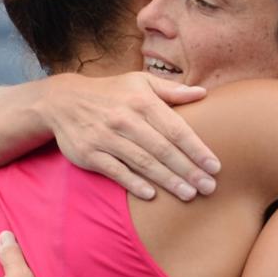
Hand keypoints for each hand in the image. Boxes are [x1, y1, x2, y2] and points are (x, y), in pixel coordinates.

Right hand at [38, 71, 217, 200]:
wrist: (62, 101)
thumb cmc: (110, 93)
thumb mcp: (139, 82)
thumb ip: (171, 90)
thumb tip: (203, 93)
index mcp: (142, 101)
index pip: (176, 129)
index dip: (197, 149)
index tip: (215, 166)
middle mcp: (125, 119)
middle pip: (163, 149)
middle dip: (188, 170)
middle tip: (209, 187)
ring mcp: (106, 137)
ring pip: (142, 162)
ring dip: (167, 180)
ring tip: (189, 194)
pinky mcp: (90, 153)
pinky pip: (116, 171)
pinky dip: (133, 183)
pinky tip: (151, 194)